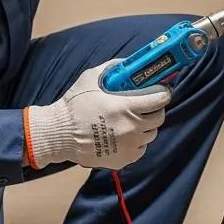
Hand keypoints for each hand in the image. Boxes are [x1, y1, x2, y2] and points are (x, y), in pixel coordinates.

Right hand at [25, 62, 171, 170]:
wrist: (60, 134)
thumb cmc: (75, 104)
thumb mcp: (91, 78)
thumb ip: (113, 68)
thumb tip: (130, 63)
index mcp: (127, 108)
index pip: (160, 99)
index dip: (163, 93)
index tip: (161, 90)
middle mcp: (132, 129)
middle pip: (159, 118)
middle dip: (155, 110)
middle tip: (146, 105)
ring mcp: (129, 147)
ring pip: (150, 135)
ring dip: (145, 126)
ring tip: (132, 121)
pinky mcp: (124, 160)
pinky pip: (139, 149)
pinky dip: (136, 142)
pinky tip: (125, 136)